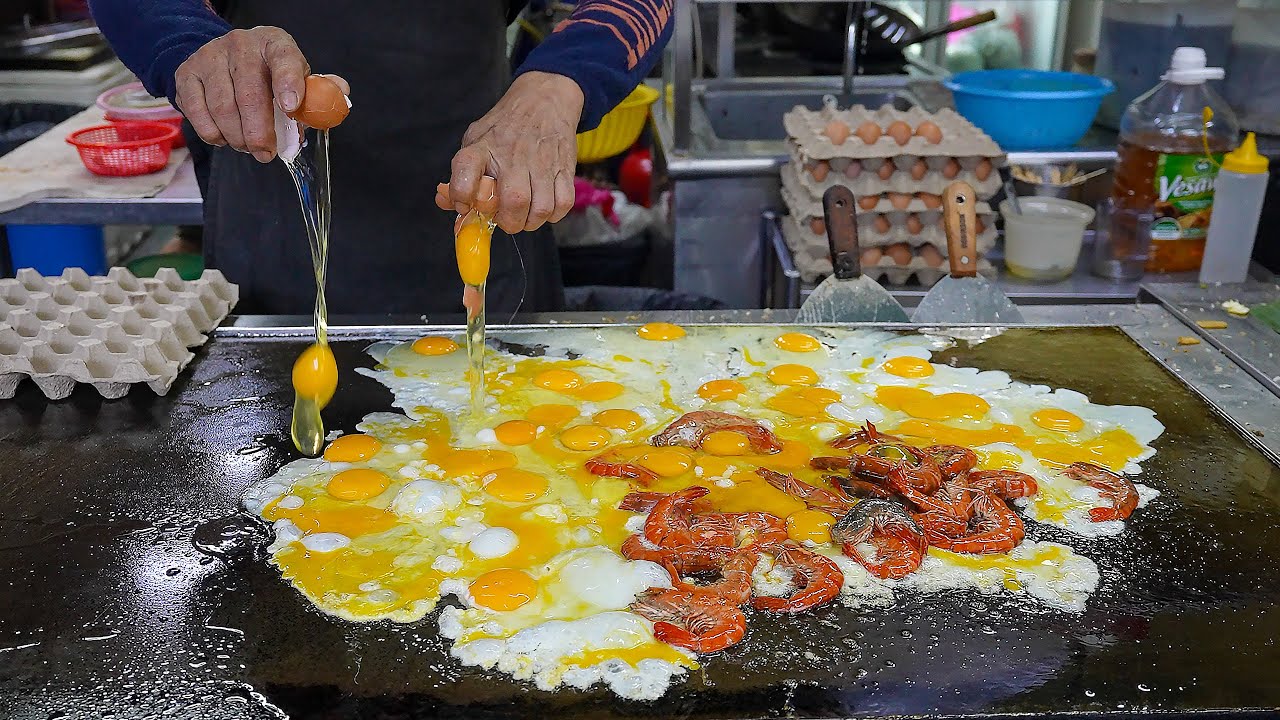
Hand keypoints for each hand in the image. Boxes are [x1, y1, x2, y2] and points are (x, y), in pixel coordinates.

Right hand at [175, 27, 348, 162]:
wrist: (223, 60)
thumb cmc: (268, 74)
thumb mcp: (297, 76)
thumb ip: (319, 90)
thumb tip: (340, 95)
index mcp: (274, 44)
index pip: (284, 59)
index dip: (289, 83)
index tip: (291, 107)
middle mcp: (240, 45)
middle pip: (249, 93)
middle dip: (260, 131)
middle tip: (266, 153)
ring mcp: (210, 57)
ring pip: (222, 107)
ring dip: (237, 137)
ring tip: (248, 147)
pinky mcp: (186, 74)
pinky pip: (197, 112)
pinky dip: (213, 133)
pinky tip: (225, 138)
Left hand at [443, 71, 582, 232]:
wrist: (544, 100)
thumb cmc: (506, 126)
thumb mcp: (476, 140)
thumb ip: (461, 174)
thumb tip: (446, 203)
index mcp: (483, 147)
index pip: (465, 171)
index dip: (462, 196)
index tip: (464, 205)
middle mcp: (513, 155)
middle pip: (514, 201)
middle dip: (509, 222)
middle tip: (506, 219)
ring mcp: (542, 162)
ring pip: (542, 208)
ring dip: (532, 221)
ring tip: (525, 215)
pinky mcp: (564, 168)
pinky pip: (563, 204)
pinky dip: (554, 215)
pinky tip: (544, 207)